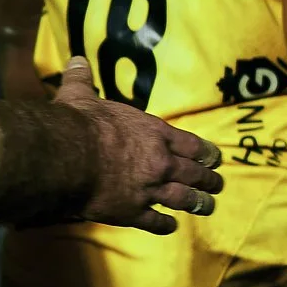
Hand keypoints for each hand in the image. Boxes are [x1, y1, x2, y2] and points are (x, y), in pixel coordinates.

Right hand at [53, 57, 221, 233]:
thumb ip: (83, 79)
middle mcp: (158, 162)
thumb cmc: (78, 123)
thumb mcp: (81, 95)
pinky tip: (171, 227)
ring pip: (182, 198)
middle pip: (192, 173)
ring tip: (207, 206)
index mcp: (153, 133)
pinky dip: (165, 225)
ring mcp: (148, 189)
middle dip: (208, 179)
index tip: (215, 157)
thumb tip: (75, 59)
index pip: (189, 144)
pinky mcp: (132, 212)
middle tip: (219, 184)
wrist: (67, 157)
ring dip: (197, 202)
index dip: (205, 152)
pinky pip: (155, 222)